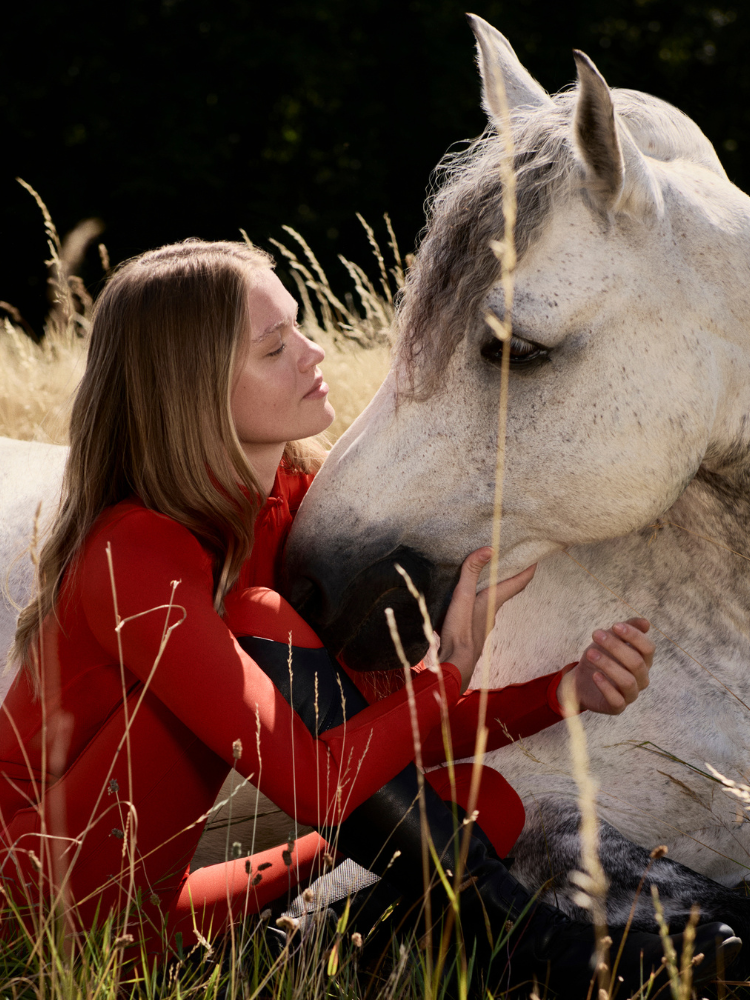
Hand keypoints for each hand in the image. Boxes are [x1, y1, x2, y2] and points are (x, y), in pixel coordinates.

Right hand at [439, 548, 535, 692]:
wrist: (455, 664)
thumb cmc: (461, 632)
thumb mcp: (462, 597)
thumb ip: (471, 572)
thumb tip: (489, 549)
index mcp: (493, 601)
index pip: (518, 582)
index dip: (528, 569)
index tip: (535, 557)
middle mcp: (492, 610)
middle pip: (507, 589)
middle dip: (510, 573)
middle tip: (511, 558)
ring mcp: (483, 621)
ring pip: (493, 598)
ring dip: (494, 585)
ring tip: (487, 571)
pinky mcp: (472, 628)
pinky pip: (481, 607)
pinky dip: (480, 596)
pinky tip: (468, 596)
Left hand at [558, 618, 653, 715]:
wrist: (581, 680)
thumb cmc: (600, 657)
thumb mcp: (610, 640)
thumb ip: (626, 629)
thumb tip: (646, 623)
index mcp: (643, 661)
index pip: (648, 648)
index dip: (634, 636)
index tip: (615, 626)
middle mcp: (641, 678)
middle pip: (637, 663)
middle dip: (615, 646)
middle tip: (595, 635)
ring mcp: (631, 694)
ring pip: (628, 681)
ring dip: (608, 665)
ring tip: (590, 653)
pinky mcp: (617, 707)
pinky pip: (617, 700)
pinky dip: (606, 687)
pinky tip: (595, 675)